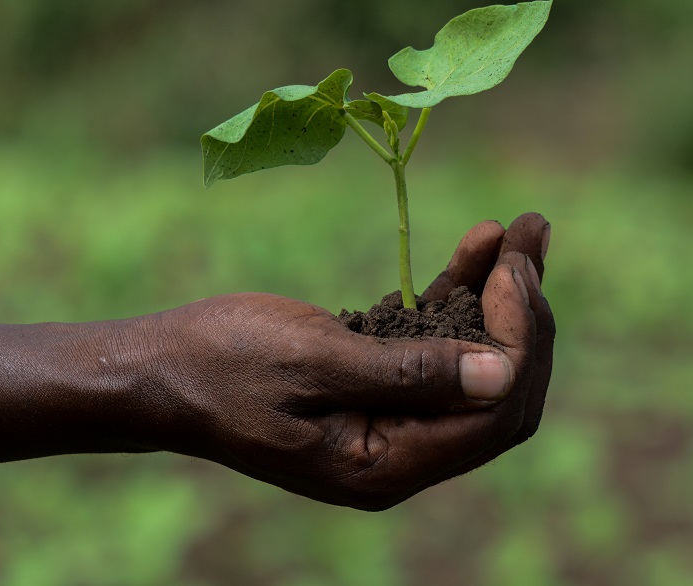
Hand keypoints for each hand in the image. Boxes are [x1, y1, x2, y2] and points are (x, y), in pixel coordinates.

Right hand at [148, 213, 553, 509]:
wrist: (162, 369)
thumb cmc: (223, 362)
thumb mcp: (313, 360)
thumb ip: (407, 374)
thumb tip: (502, 374)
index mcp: (385, 464)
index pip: (493, 413)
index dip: (518, 340)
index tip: (511, 267)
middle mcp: (398, 453)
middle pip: (498, 392)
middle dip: (524, 313)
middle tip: (530, 235)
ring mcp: (388, 422)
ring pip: (474, 365)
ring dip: (502, 297)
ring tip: (522, 229)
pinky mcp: (372, 388)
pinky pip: (434, 348)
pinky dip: (457, 299)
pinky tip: (476, 248)